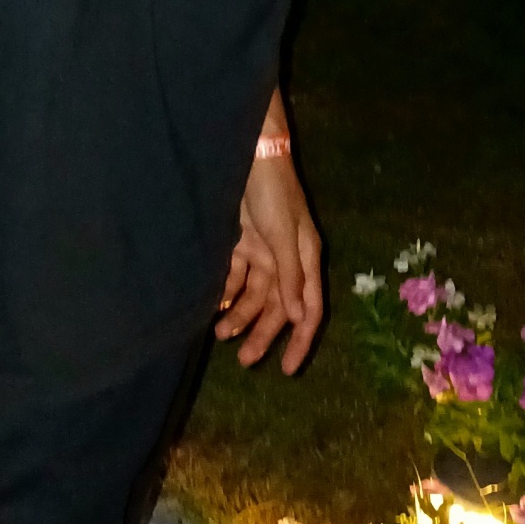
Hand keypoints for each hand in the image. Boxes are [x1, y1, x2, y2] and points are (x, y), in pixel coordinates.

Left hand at [216, 154, 323, 372]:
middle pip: (279, 309)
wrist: (250, 153)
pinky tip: (215, 307)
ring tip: (221, 333)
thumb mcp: (284, 235)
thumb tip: (299, 319)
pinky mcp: (241, 243)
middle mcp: (288, 261)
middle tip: (245, 360)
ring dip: (241, 316)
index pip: (309, 310)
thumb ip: (290, 277)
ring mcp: (264, 252)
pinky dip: (227, 294)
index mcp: (307, 260)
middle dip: (263, 334)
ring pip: (254, 297)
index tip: (288, 370)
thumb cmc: (274, 192)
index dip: (300, 341)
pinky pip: (235, 278)